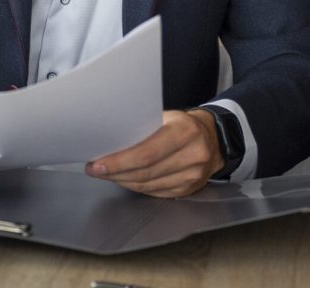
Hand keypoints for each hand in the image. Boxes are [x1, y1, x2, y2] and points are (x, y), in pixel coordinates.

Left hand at [85, 109, 222, 197]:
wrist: (214, 138)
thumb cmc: (184, 124)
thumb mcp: (168, 116)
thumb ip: (145, 126)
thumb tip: (111, 137)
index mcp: (185, 131)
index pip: (147, 153)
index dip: (119, 162)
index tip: (98, 164)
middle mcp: (193, 155)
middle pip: (145, 172)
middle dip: (116, 172)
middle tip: (96, 170)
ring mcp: (192, 176)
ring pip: (148, 185)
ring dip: (123, 181)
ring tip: (107, 174)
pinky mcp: (188, 190)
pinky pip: (155, 192)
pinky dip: (137, 186)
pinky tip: (126, 179)